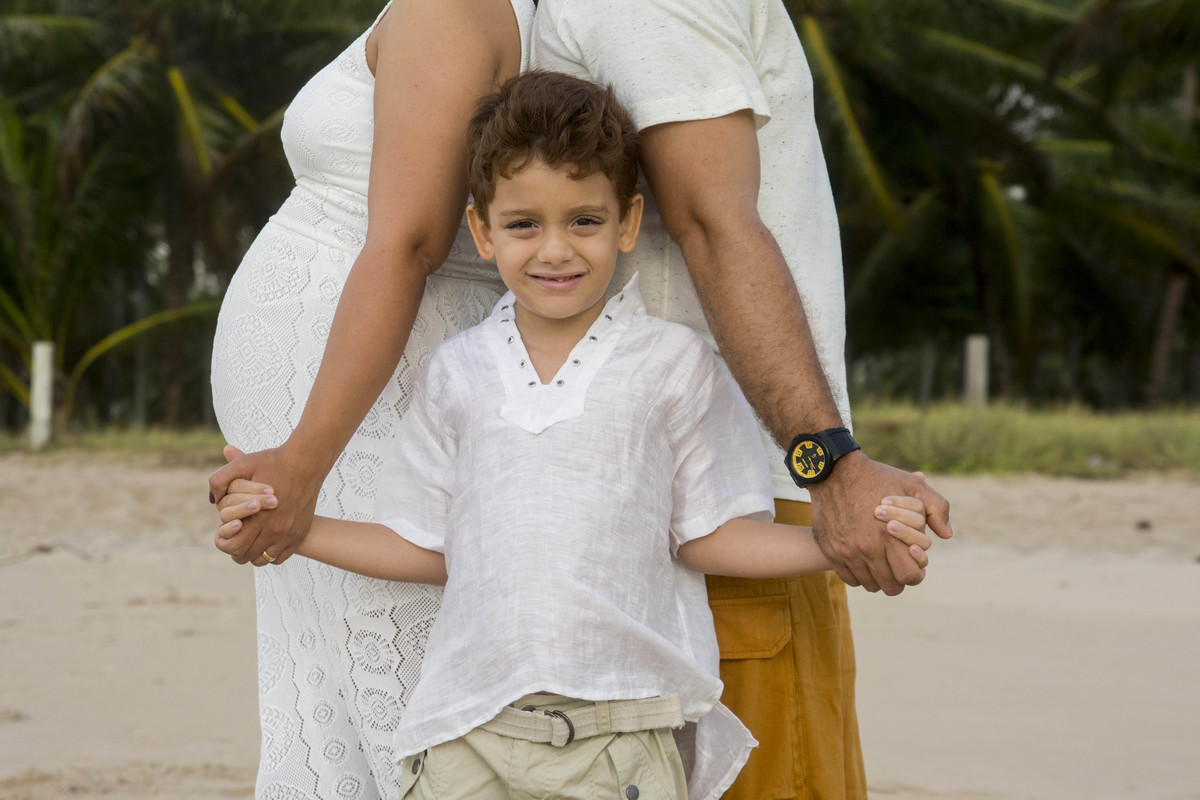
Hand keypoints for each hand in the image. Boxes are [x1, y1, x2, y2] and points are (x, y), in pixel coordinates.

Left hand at [208, 444, 322, 565]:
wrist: (307, 463)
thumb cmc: (274, 462)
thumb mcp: (244, 464)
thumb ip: (221, 479)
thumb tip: (211, 499)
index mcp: (257, 517)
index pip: (232, 546)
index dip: (223, 542)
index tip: (224, 532)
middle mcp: (274, 530)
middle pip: (244, 556)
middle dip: (235, 550)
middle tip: (235, 537)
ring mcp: (288, 535)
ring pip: (262, 560)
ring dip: (252, 553)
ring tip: (249, 540)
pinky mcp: (299, 535)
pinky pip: (279, 558)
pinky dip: (270, 555)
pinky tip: (265, 541)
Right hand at [809, 453, 951, 594]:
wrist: (833, 472)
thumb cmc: (876, 478)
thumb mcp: (912, 485)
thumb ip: (937, 508)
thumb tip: (946, 534)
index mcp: (890, 537)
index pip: (909, 577)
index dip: (915, 574)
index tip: (912, 565)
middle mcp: (867, 549)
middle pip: (890, 587)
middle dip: (898, 580)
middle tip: (897, 567)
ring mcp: (846, 553)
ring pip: (869, 585)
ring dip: (878, 578)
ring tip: (881, 563)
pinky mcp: (830, 552)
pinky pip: (849, 578)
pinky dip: (859, 575)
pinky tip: (863, 561)